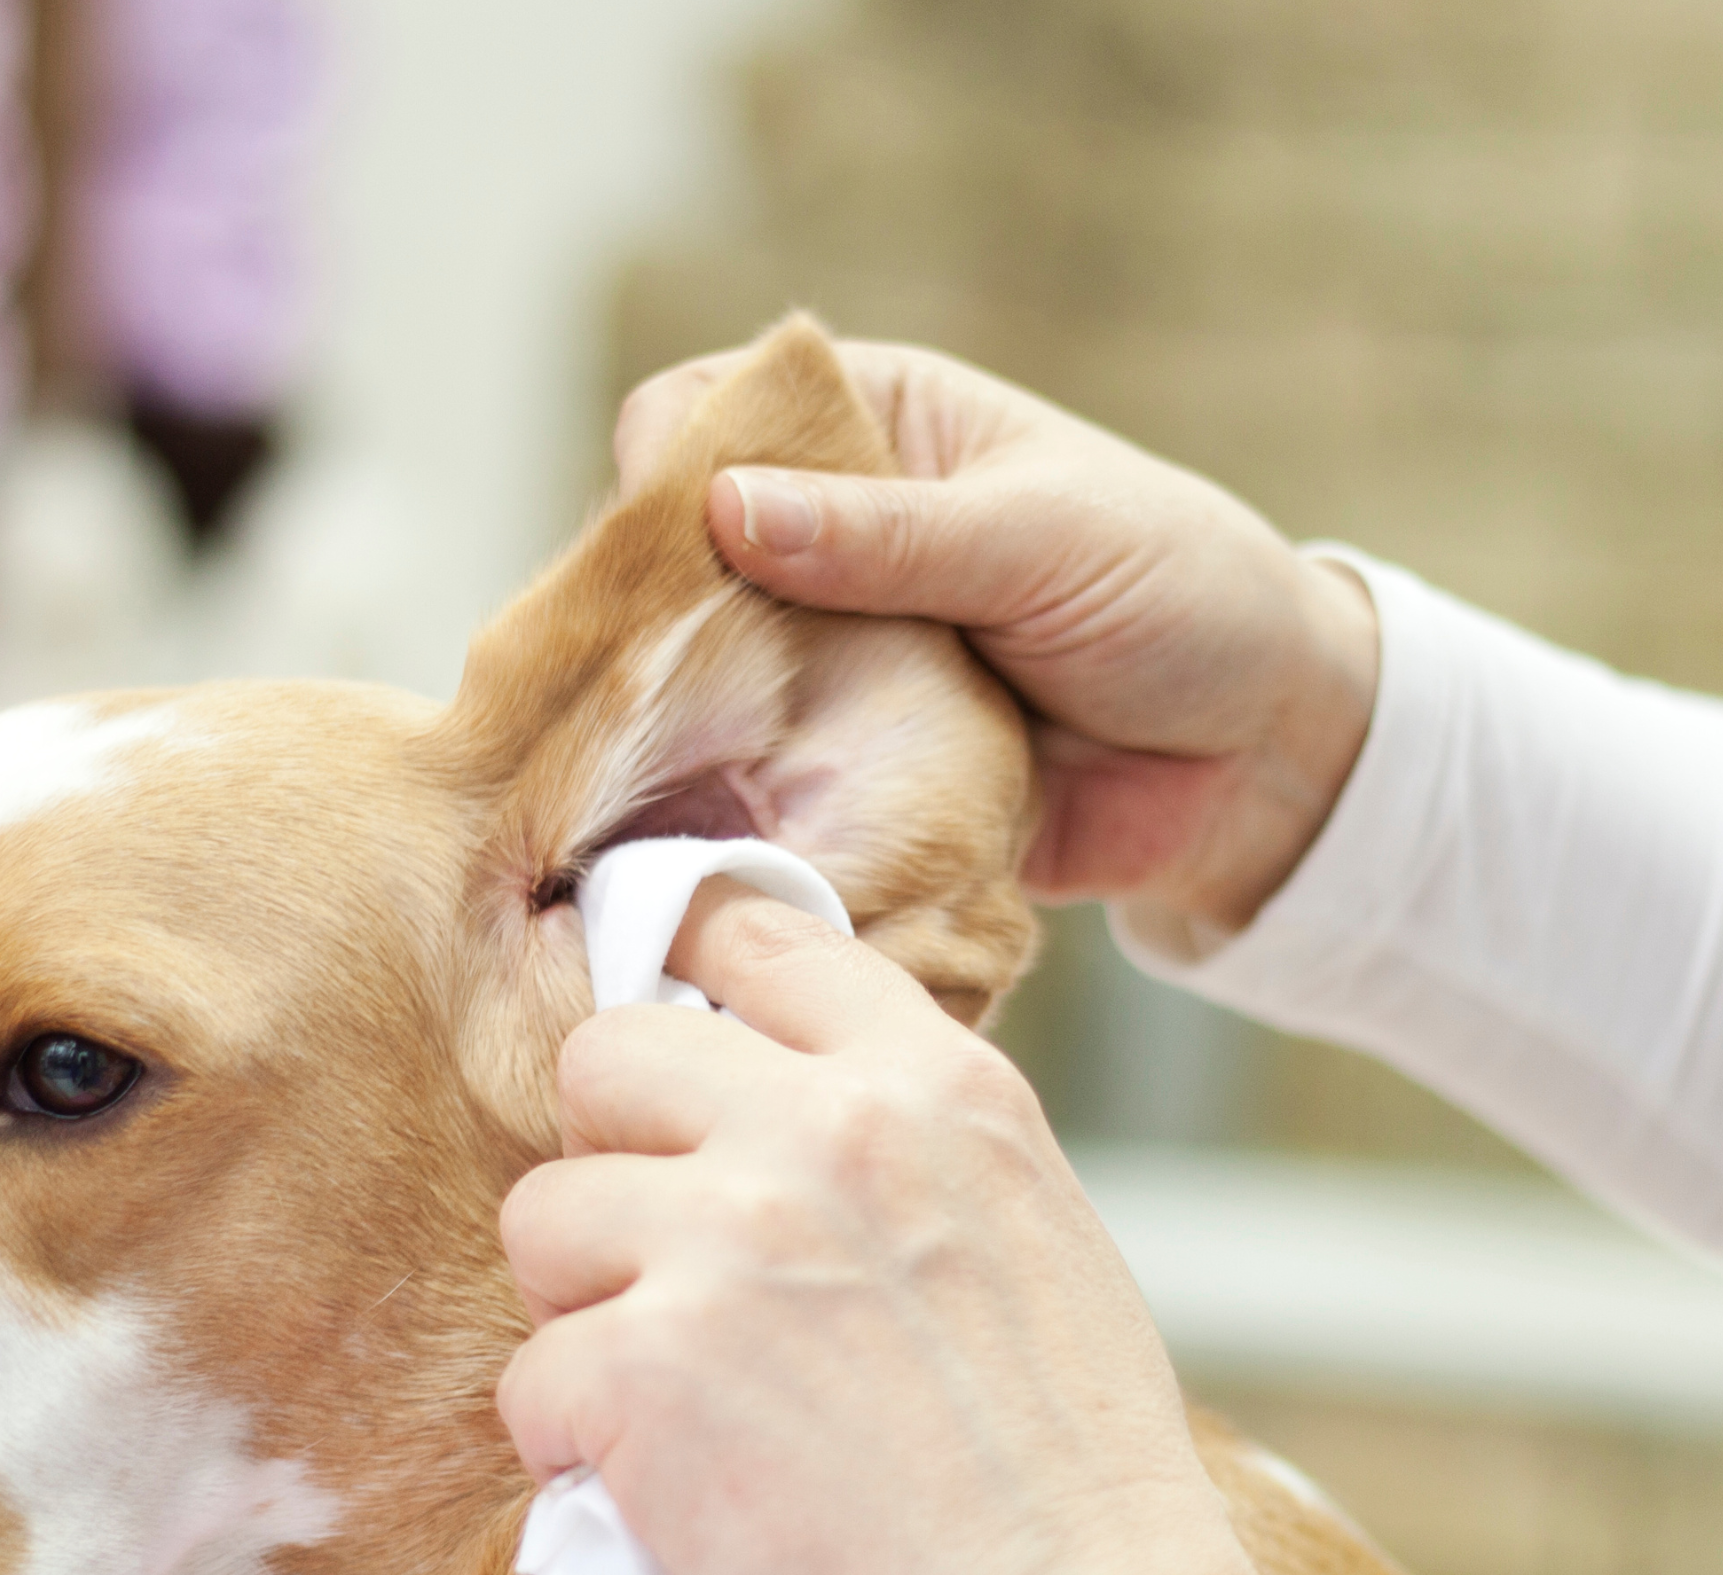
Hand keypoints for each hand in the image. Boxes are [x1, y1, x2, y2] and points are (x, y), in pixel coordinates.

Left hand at [497, 884, 1284, 1574]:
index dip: (688, 986)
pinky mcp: (639, 1370)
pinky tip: (659, 1486)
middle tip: (657, 1260)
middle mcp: (819, 1133)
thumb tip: (777, 1102)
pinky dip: (569, 1443)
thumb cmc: (1067, 1468)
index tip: (672, 1059)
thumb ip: (901, 1143)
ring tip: (670, 1392)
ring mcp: (720, 1242)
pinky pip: (528, 1376)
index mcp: (931, 1085)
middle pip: (604, 1057)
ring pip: (541, 1215)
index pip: (756, 938)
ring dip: (583, 1306)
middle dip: (610, 1156)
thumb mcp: (1030, 1229)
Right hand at [616, 336, 1379, 936]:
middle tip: (647, 685)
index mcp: (875, 429)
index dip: (666, 466)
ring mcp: (827, 660)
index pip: (707, 409)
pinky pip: (756, 783)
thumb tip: (724, 508)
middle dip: (649, 618)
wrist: (1260, 764)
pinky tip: (708, 832)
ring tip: (660, 770)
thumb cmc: (1179, 599)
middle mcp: (828, 541)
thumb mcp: (1039, 539)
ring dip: (685, 724)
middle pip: (675, 557)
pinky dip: (733, 808)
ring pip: (700, 680)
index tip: (656, 548)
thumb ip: (887, 533)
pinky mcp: (841, 768)